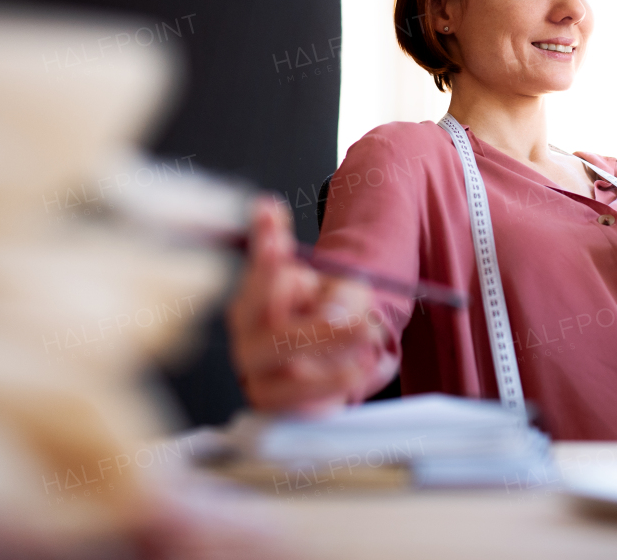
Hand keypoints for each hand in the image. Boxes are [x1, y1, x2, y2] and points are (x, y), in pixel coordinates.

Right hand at [227, 196, 393, 413]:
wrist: (336, 368)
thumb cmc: (330, 324)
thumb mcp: (345, 297)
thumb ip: (343, 297)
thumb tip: (333, 314)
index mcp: (257, 297)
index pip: (258, 268)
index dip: (263, 241)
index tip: (270, 211)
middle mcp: (249, 333)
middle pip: (265, 321)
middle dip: (313, 318)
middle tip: (358, 318)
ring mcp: (258, 371)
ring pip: (286, 364)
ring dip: (332, 351)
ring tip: (368, 337)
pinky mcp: (273, 404)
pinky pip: (300, 400)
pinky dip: (336, 383)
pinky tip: (365, 368)